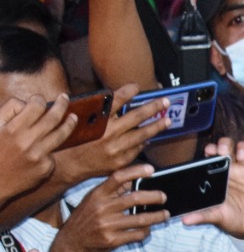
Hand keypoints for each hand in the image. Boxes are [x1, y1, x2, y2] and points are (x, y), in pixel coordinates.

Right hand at [0, 95, 77, 201]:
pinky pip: (51, 154)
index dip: (38, 99)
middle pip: (52, 118)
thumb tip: (26, 104)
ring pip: (60, 135)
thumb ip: (8, 111)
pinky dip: (47, 150)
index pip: (35, 106)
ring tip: (73, 117)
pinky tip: (37, 152)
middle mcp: (28, 142)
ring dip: (69, 124)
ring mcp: (38, 156)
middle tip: (65, 98)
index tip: (39, 99)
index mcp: (13, 129)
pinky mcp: (44, 169)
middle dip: (61, 105)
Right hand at [42, 163, 168, 251]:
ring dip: (157, 216)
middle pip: (135, 198)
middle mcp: (102, 208)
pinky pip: (137, 234)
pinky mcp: (112, 240)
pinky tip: (149, 229)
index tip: (151, 170)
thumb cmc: (86, 218)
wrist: (72, 242)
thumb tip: (133, 178)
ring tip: (165, 214)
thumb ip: (112, 190)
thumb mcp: (93, 200)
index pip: (118, 177)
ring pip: (141, 219)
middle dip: (154, 197)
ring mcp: (107, 225)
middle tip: (163, 197)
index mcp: (97, 195)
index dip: (136, 171)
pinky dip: (147, 231)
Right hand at [53, 84, 170, 186]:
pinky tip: (149, 138)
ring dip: (156, 126)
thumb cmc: (74, 140)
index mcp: (96, 120)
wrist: (69, 165)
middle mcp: (108, 133)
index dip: (127, 91)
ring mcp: (116, 148)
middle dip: (153, 108)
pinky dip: (143, 142)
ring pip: (142, 134)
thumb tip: (118, 99)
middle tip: (165, 101)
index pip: (115, 100)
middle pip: (136, 116)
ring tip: (167, 120)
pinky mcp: (120, 161)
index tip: (137, 86)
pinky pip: (137, 149)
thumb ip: (98, 110)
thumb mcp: (80, 120)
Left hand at [183, 138, 243, 237]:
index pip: (212, 156)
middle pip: (228, 148)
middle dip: (226, 144)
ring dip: (243, 147)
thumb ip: (201, 216)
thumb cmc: (230, 220)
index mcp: (218, 177)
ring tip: (243, 156)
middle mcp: (232, 171)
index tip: (212, 151)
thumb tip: (185, 221)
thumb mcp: (215, 217)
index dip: (211, 149)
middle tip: (226, 151)